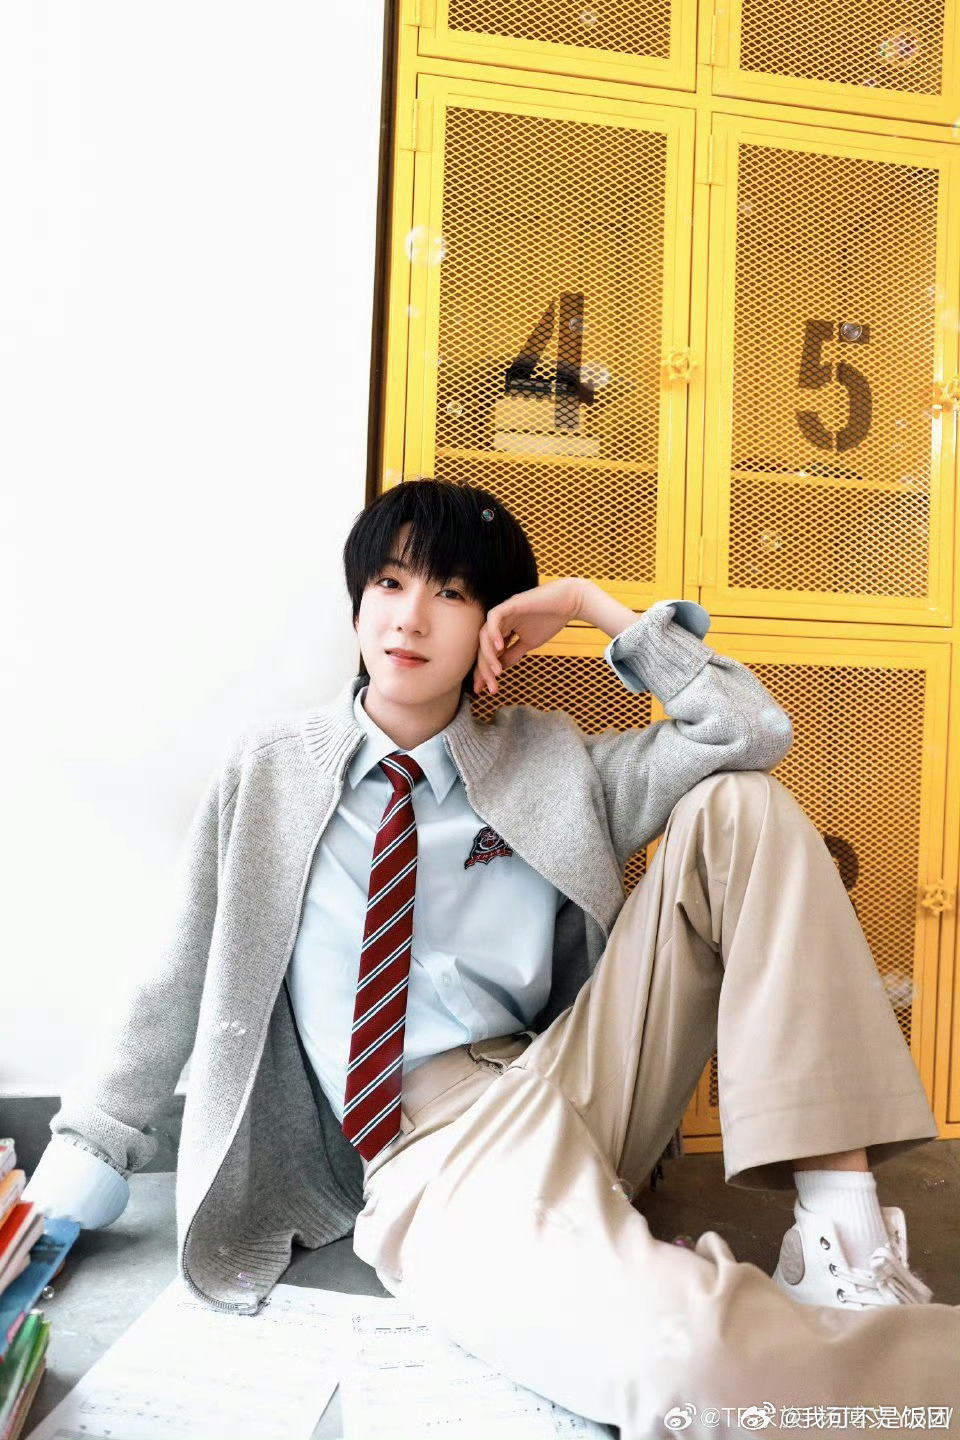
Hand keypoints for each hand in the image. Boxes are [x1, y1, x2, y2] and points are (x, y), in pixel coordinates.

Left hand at [472, 578, 587, 694]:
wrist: (569, 603)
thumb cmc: (550, 620)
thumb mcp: (528, 643)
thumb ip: (513, 654)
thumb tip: (500, 669)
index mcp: (502, 630)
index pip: (487, 653)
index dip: (483, 671)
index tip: (483, 690)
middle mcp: (499, 622)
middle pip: (483, 647)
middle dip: (485, 670)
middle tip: (491, 688)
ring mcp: (503, 612)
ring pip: (485, 635)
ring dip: (489, 656)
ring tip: (497, 672)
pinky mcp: (510, 604)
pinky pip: (494, 618)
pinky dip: (494, 633)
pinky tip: (500, 648)